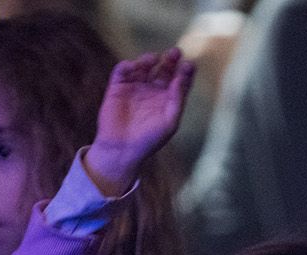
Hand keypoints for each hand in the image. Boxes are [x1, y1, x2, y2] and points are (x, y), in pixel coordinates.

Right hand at [85, 49, 194, 197]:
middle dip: (170, 60)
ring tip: (154, 58)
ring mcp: (135, 87)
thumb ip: (177, 99)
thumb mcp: (170, 121)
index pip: (179, 81)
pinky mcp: (117, 87)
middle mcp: (152, 91)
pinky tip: (134, 66)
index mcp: (167, 100)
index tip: (189, 65)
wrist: (122, 149)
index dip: (184, 72)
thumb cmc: (150, 139)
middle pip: (163, 70)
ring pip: (143, 67)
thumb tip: (182, 78)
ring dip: (149, 59)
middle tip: (175, 52)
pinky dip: (127, 65)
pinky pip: (122, 71)